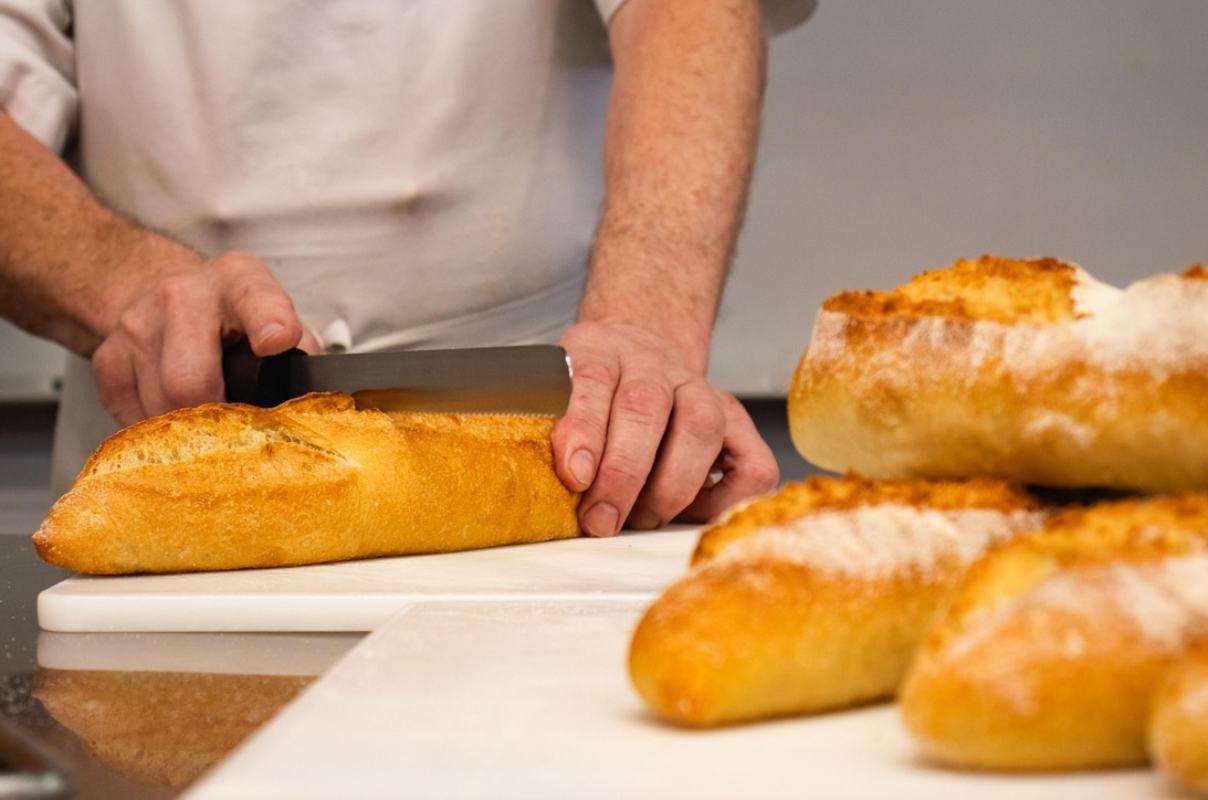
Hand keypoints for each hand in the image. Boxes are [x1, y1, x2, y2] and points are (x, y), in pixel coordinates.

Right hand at [91, 250, 317, 425]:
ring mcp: (137, 324)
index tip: (278, 341)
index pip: (256, 300)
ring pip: (160, 406)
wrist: (169, 295)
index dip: (269, 322)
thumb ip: (300, 357)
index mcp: (241, 282)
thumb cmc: (238, 321)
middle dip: (217, 419)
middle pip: (190, 379)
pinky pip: (131, 415)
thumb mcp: (278, 321)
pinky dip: (160, 431)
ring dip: (190, 431)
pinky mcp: (107, 356)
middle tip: (239, 434)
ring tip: (211, 427)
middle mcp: (183, 295)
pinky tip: (179, 421)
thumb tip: (313, 410)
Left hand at [553, 321, 778, 536]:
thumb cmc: (587, 390)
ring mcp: (700, 389)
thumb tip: (547, 485)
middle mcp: (654, 363)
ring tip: (641, 519)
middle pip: (646, 406)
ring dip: (670, 486)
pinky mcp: (735, 421)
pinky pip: (752, 462)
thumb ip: (549, 427)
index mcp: (599, 349)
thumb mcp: (553, 390)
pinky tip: (691, 511)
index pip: (591, 379)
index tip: (574, 475)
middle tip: (601, 521)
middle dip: (623, 474)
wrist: (635, 353)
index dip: (584, 429)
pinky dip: (728, 497)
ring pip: (701, 428)